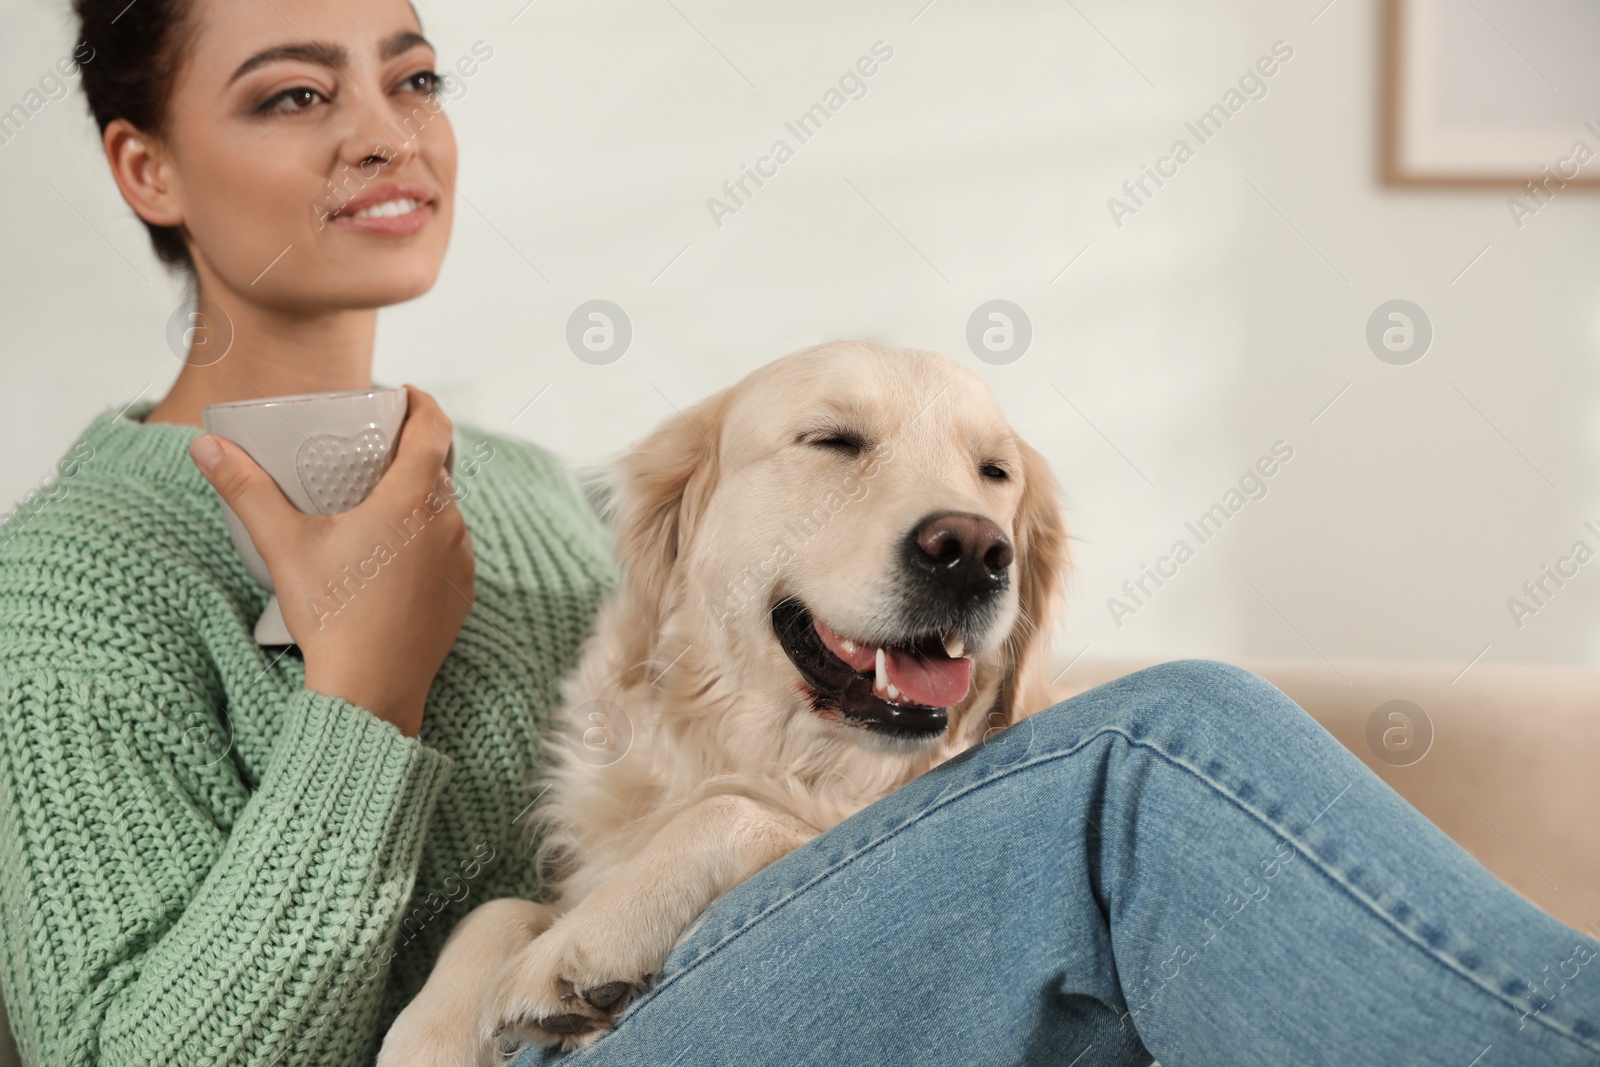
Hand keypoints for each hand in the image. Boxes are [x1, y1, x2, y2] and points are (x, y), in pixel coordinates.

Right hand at [189, 384, 474, 736]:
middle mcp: (447, 522)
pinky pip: (451, 547)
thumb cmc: (332, 616)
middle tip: (375, 449)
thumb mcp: (284, 546)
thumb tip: (206, 446)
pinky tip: (400, 549)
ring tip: (383, 498)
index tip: (400, 396)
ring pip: (447, 509)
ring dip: (422, 496)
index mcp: (413, 498)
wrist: (372, 691)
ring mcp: (461, 559)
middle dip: (413, 450)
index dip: (420, 403)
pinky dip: (430, 537)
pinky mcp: (463, 591)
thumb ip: (246, 490)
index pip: (435, 426)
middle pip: (441, 466)